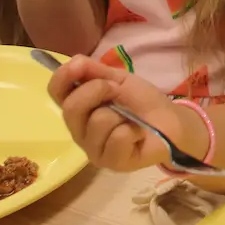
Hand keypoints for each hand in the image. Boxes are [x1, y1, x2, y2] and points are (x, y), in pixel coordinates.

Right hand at [47, 56, 180, 171]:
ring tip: (130, 118)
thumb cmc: (141, 101)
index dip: (62, 77)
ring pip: (97, 122)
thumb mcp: (119, 79)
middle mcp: (79, 130)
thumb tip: (72, 62)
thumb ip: (94, 71)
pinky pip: (116, 138)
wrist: (170, 121)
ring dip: (120, 114)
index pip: (55, 92)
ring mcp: (93, 149)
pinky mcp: (110, 162)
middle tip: (117, 90)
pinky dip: (133, 130)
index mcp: (78, 107)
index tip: (79, 67)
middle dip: (97, 91)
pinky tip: (138, 134)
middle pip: (71, 108)